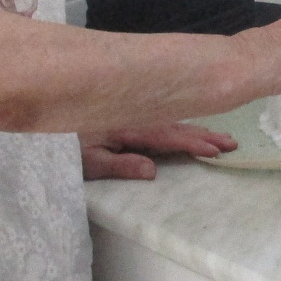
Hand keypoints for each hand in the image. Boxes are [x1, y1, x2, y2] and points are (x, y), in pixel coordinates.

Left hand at [79, 123, 237, 180]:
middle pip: (176, 126)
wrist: (47, 109)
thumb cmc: (65, 145)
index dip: (193, 143)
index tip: (216, 150)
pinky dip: (182, 124)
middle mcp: (136, 117)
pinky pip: (163, 119)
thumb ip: (119, 165)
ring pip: (173, 121)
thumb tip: (152, 171)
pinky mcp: (130, 116)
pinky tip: (192, 128)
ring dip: (198, 129)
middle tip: (232, 143)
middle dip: (205, 135)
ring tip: (222, 137)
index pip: (167, 136)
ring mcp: (135, 115)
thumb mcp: (87, 160)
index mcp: (129, 128)